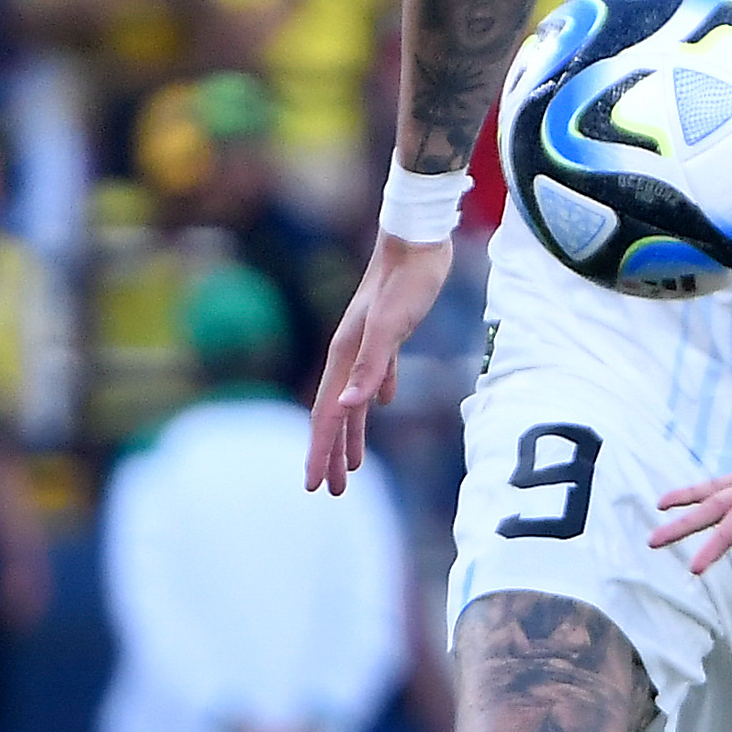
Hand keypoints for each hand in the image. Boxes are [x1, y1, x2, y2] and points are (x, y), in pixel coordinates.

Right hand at [306, 232, 453, 493]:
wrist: (419, 240)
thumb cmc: (406, 282)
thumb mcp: (390, 327)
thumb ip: (371, 367)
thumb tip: (350, 407)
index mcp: (345, 356)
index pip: (327, 415)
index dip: (320, 452)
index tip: (313, 487)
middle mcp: (350, 353)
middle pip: (336, 414)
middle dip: (331, 454)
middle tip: (331, 491)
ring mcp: (367, 344)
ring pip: (354, 399)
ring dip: (352, 434)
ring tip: (354, 466)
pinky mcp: (389, 334)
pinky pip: (375, 375)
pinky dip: (374, 395)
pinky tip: (383, 404)